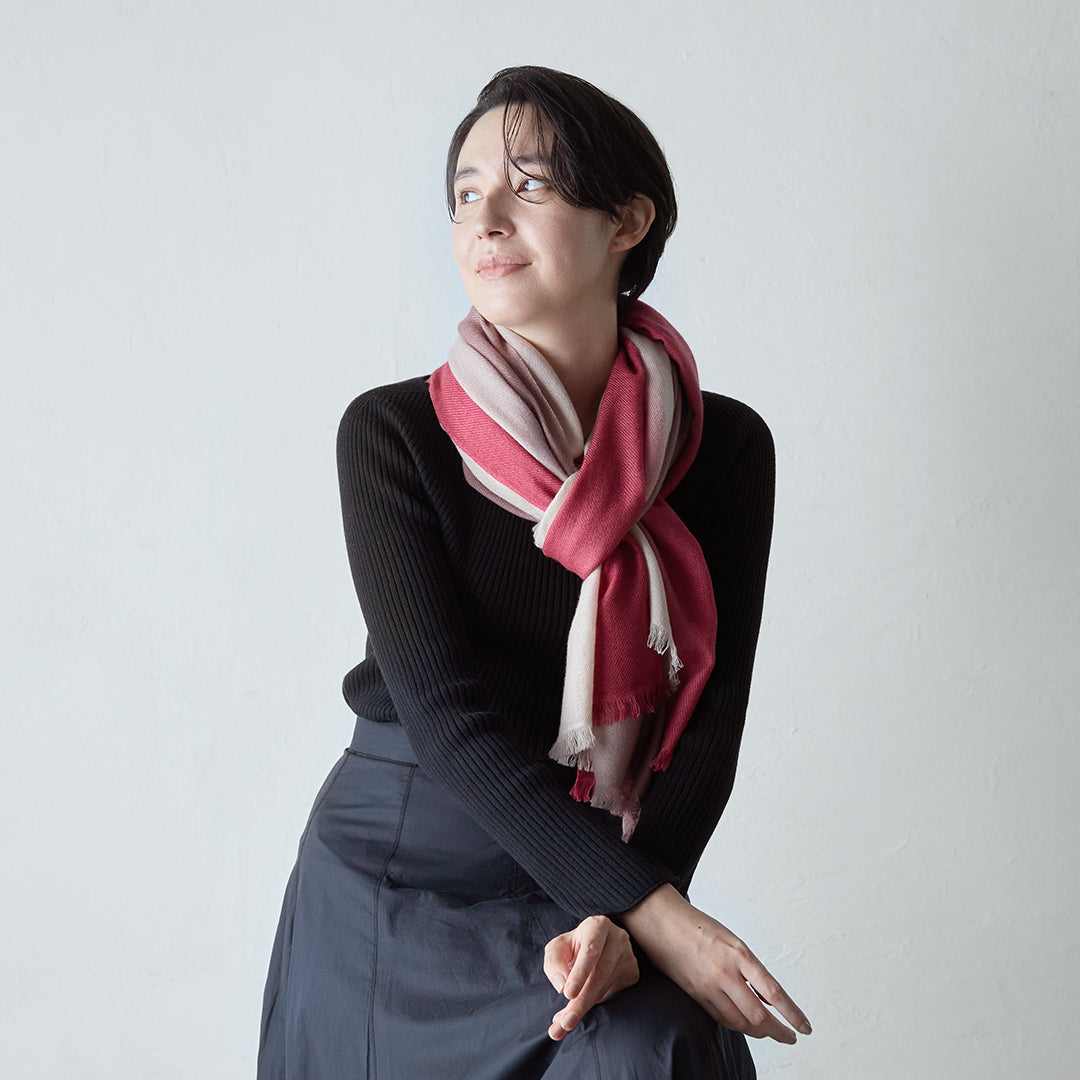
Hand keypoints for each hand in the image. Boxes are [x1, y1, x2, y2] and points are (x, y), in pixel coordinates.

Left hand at [542, 914, 639, 1040]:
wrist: (598, 944)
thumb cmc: (574, 946)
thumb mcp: (558, 948)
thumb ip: (554, 963)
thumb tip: (561, 986)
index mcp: (598, 926)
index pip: (590, 949)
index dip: (580, 973)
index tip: (567, 994)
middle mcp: (618, 939)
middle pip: (600, 973)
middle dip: (582, 1000)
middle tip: (566, 1022)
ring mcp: (629, 956)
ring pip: (606, 987)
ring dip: (585, 1007)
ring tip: (565, 1023)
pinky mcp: (633, 973)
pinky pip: (615, 994)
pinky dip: (597, 1004)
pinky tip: (583, 1008)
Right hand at [622, 884, 810, 1044]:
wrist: (661, 922)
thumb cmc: (697, 926)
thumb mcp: (731, 940)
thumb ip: (749, 968)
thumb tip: (768, 997)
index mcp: (738, 953)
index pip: (773, 992)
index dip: (792, 1014)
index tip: (805, 1027)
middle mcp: (724, 972)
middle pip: (758, 1016)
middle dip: (778, 1032)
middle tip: (790, 1037)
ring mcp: (708, 986)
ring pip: (740, 1022)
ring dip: (759, 1032)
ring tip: (771, 1033)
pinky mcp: (695, 994)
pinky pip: (721, 1018)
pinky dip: (737, 1025)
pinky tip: (745, 1025)